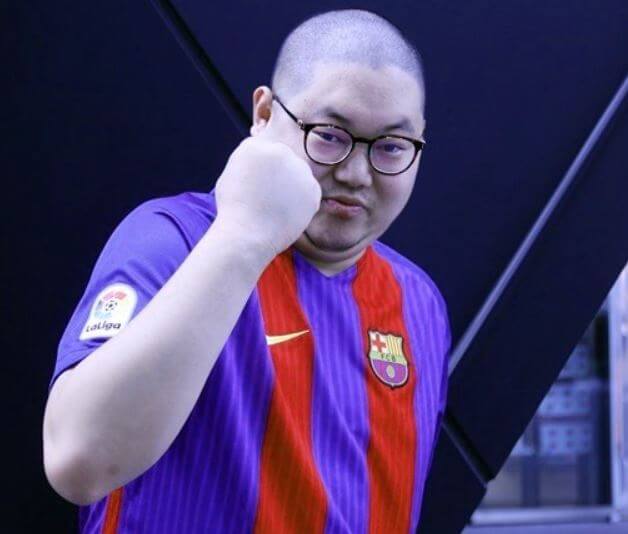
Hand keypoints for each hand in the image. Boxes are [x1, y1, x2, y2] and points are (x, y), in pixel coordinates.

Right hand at [214, 136, 321, 257]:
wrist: (247, 235)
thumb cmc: (234, 211)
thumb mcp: (230, 177)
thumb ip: (249, 163)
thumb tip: (263, 162)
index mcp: (254, 146)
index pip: (264, 152)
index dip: (261, 172)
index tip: (257, 187)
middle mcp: (279, 151)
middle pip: (284, 161)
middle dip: (279, 177)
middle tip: (268, 200)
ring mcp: (299, 169)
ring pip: (299, 176)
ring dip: (291, 189)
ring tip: (275, 208)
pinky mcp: (313, 188)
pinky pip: (310, 194)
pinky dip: (302, 204)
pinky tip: (286, 214)